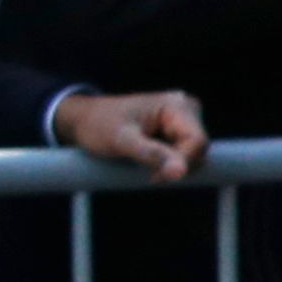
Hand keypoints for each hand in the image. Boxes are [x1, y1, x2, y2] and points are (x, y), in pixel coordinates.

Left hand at [51, 88, 205, 180]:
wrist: (83, 120)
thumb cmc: (98, 125)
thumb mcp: (122, 141)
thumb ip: (152, 155)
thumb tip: (181, 172)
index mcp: (176, 105)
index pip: (198, 142)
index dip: (182, 164)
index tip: (155, 176)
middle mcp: (186, 109)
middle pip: (199, 149)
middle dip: (177, 166)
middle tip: (149, 173)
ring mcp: (183, 119)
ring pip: (194, 155)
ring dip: (172, 167)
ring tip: (145, 164)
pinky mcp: (178, 130)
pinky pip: (185, 154)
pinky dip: (170, 164)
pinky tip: (151, 161)